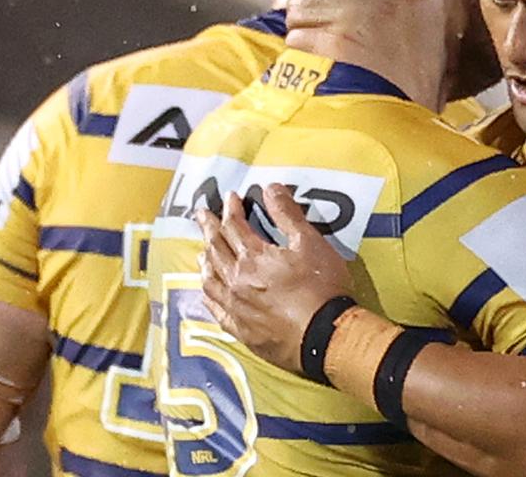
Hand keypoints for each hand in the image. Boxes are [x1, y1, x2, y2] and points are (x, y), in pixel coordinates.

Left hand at [198, 184, 351, 374]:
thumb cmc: (321, 288)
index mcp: (253, 258)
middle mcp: (236, 280)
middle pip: (215, 249)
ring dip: (205, 260)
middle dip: (209, 228)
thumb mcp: (311, 243)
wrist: (323, 336)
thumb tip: (271, 188)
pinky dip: (209, 295)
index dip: (231, 209)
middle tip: (201, 214)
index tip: (230, 197)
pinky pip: (215, 308)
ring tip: (202, 250)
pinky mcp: (240, 329)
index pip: (234, 227)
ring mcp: (235, 307)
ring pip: (210, 279)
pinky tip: (208, 290)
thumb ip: (288, 215)